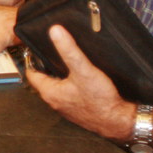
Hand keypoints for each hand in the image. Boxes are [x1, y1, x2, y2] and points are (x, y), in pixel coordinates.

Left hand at [26, 25, 133, 140]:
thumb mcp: (83, 70)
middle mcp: (55, 101)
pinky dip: (73, 81)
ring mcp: (67, 105)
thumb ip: (69, 50)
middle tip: (53, 48)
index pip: (32, 73)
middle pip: (45, 78)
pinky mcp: (79, 107)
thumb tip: (55, 31)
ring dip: (61, 73)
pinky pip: (70, 90)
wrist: (119, 121)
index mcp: (50, 93)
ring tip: (68, 58)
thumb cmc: (100, 101)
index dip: (32, 59)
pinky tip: (82, 74)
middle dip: (48, 63)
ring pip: (58, 84)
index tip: (35, 46)